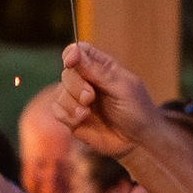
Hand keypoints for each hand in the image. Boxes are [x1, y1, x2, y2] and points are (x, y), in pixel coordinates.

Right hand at [57, 37, 157, 153]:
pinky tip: (82, 119)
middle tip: (90, 97)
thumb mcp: (123, 87)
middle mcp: (87, 81)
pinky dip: (67, 115)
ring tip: (87, 112)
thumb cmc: (136, 110)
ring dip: (72, 103)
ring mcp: (78, 100)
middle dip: (76, 85)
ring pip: (60, 93)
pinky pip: (57, 110)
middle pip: (67, 73)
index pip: (80, 51)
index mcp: (102, 68)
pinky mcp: (71, 117)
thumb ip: (99, 71)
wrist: (136, 141)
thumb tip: (75, 52)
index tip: (71, 61)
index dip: (72, 53)